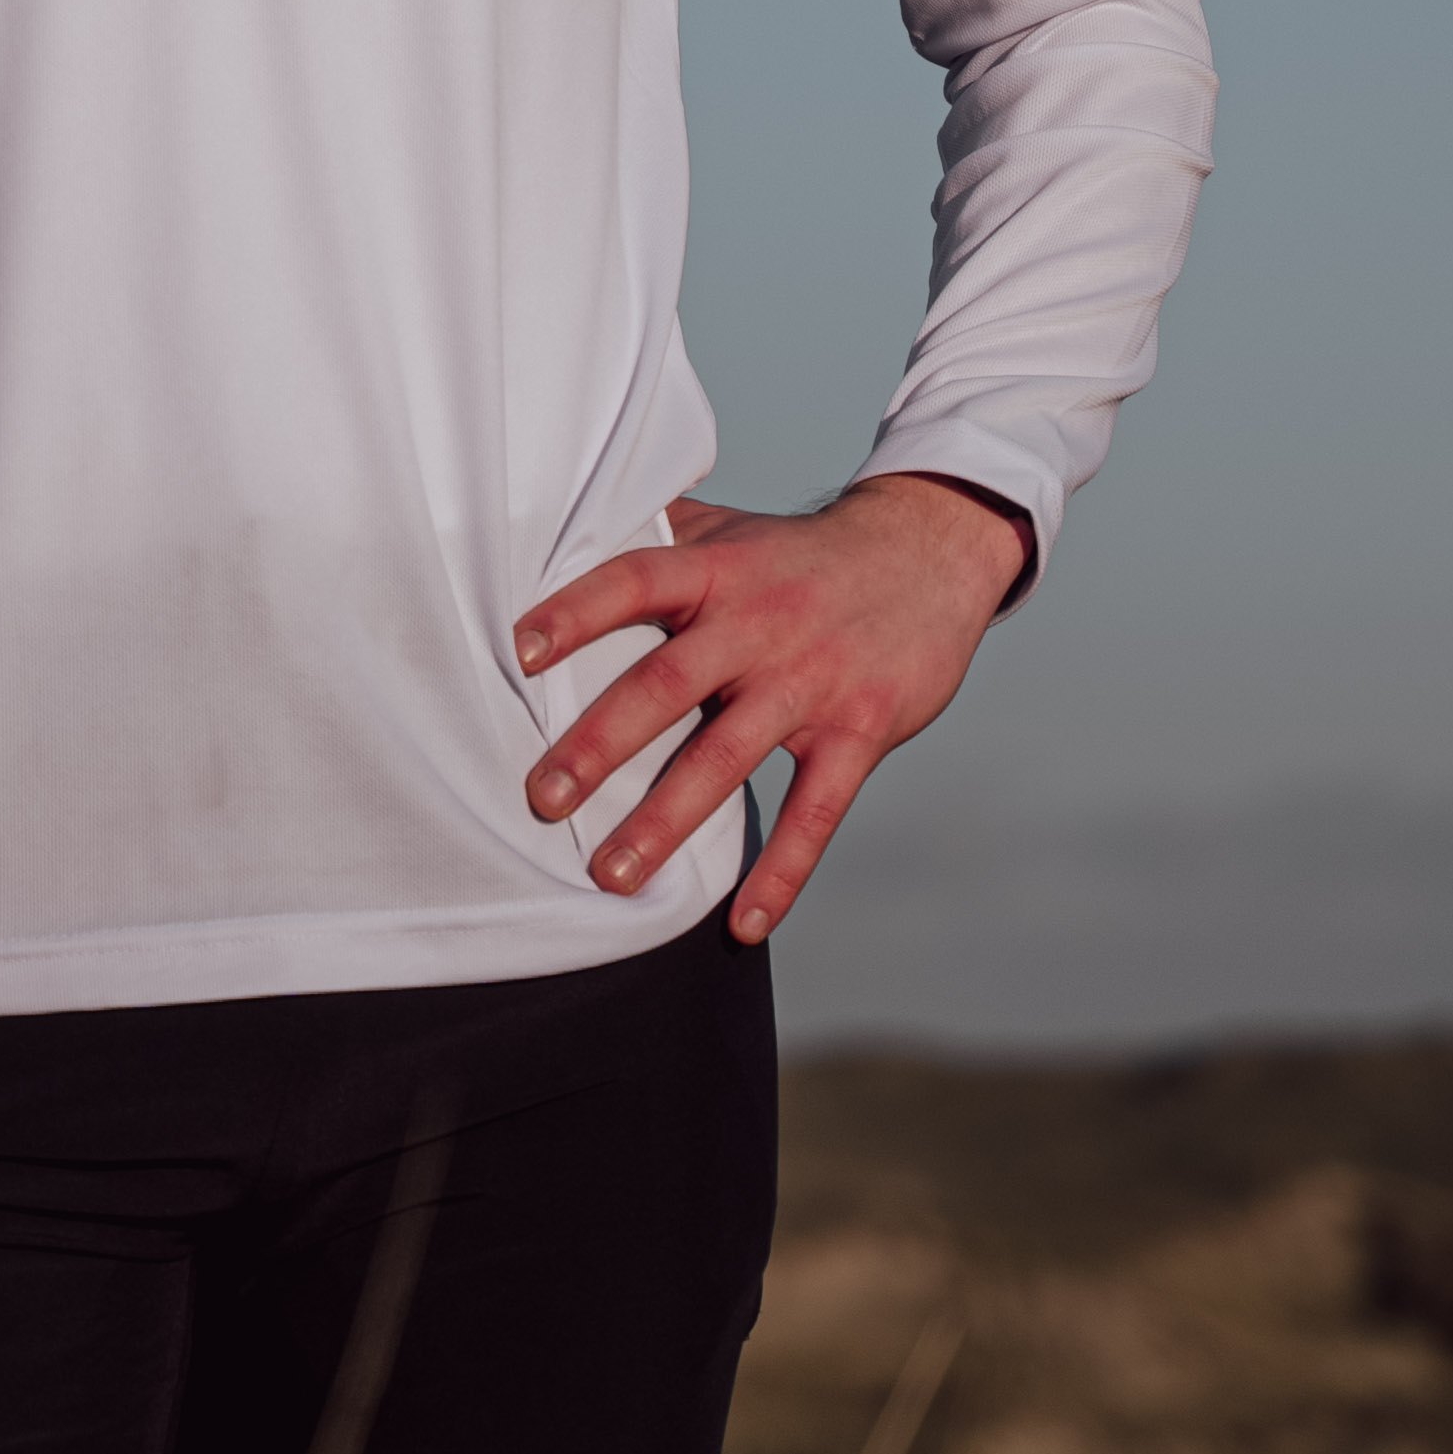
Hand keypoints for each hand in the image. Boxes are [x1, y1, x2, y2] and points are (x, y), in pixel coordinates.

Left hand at [509, 474, 1035, 947]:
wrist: (932, 551)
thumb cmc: (804, 552)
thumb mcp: (733, 529)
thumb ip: (658, 537)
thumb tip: (558, 530)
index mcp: (718, 571)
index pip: (637, 580)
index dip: (578, 610)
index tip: (520, 650)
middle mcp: (759, 625)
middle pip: (667, 682)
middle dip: (600, 743)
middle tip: (542, 797)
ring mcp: (811, 681)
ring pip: (728, 756)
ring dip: (665, 821)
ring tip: (611, 875)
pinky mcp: (859, 731)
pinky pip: (816, 812)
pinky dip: (781, 872)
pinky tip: (743, 924)